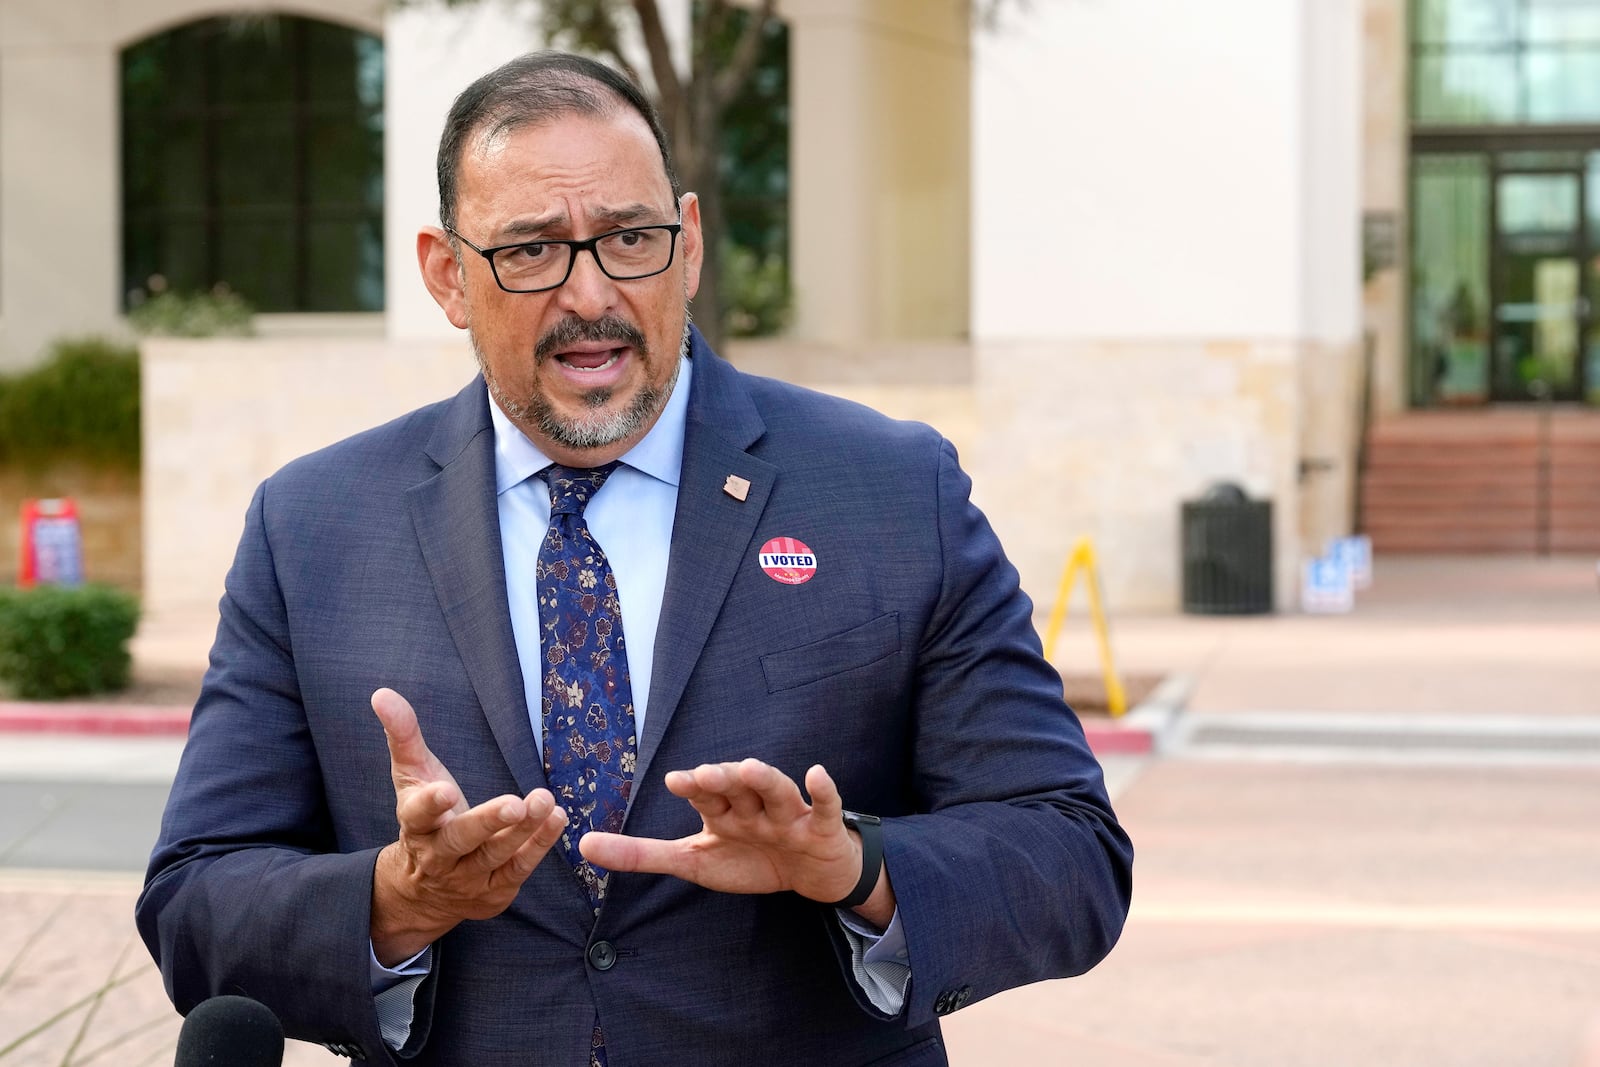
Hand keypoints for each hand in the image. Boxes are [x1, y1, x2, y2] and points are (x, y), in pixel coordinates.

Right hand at [368, 688, 567, 965]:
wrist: (424, 892)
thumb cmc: (425, 819)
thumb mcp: (412, 776)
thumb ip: (403, 735)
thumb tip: (382, 693)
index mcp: (415, 825)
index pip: (418, 814)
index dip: (430, 803)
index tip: (444, 790)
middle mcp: (439, 856)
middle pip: (462, 839)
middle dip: (488, 822)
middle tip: (514, 805)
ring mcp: (467, 878)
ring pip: (496, 855)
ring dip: (524, 831)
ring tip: (544, 801)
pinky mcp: (494, 892)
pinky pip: (519, 868)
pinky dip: (539, 845)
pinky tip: (556, 818)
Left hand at [580, 760, 895, 924]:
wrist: (812, 873)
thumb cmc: (752, 860)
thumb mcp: (693, 862)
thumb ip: (641, 854)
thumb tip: (583, 846)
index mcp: (724, 811)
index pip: (706, 794)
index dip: (693, 786)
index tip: (675, 781)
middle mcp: (754, 805)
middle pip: (737, 786)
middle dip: (722, 778)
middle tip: (703, 775)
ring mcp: (790, 814)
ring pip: (777, 790)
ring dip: (766, 778)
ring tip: (751, 769)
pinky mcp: (822, 828)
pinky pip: (826, 807)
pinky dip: (824, 792)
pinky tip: (817, 775)